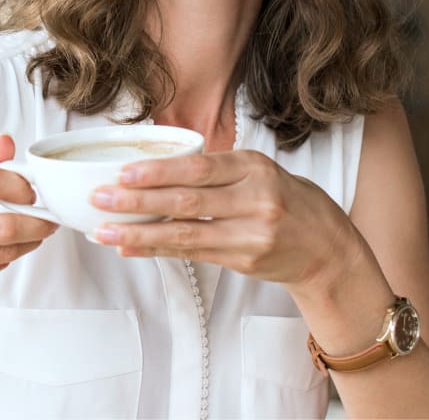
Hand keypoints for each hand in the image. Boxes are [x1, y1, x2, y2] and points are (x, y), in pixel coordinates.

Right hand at [0, 135, 57, 326]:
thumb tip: (8, 142)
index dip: (20, 185)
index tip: (32, 191)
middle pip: (5, 226)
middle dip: (38, 222)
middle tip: (49, 218)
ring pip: (4, 252)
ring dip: (28, 242)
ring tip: (36, 232)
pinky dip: (6, 259)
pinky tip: (5, 251)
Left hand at [89, 149, 352, 285]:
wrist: (328, 248)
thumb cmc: (289, 202)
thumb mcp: (261, 172)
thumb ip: (218, 170)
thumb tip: (157, 170)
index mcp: (255, 167)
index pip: (199, 168)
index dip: (159, 172)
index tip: (123, 172)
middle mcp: (255, 200)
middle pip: (187, 200)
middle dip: (138, 200)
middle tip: (100, 198)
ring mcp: (250, 234)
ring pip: (184, 232)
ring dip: (139, 233)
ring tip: (104, 231)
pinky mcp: (244, 261)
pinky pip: (192, 254)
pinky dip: (157, 250)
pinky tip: (130, 248)